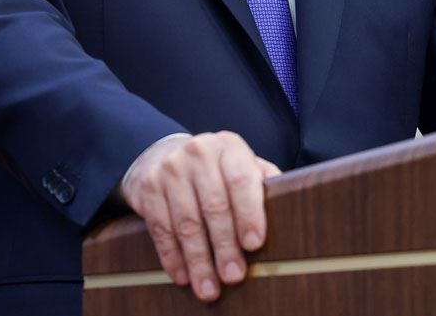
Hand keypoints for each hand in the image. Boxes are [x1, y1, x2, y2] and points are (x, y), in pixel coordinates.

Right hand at [119, 131, 281, 301]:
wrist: (163, 154)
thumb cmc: (214, 169)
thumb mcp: (239, 164)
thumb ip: (261, 182)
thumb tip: (287, 210)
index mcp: (229, 147)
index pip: (241, 180)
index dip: (249, 213)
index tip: (254, 244)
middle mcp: (198, 153)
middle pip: (214, 206)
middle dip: (224, 246)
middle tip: (233, 276)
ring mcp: (170, 169)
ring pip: (186, 222)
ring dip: (198, 260)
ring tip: (208, 287)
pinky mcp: (147, 188)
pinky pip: (161, 229)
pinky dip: (172, 257)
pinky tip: (183, 275)